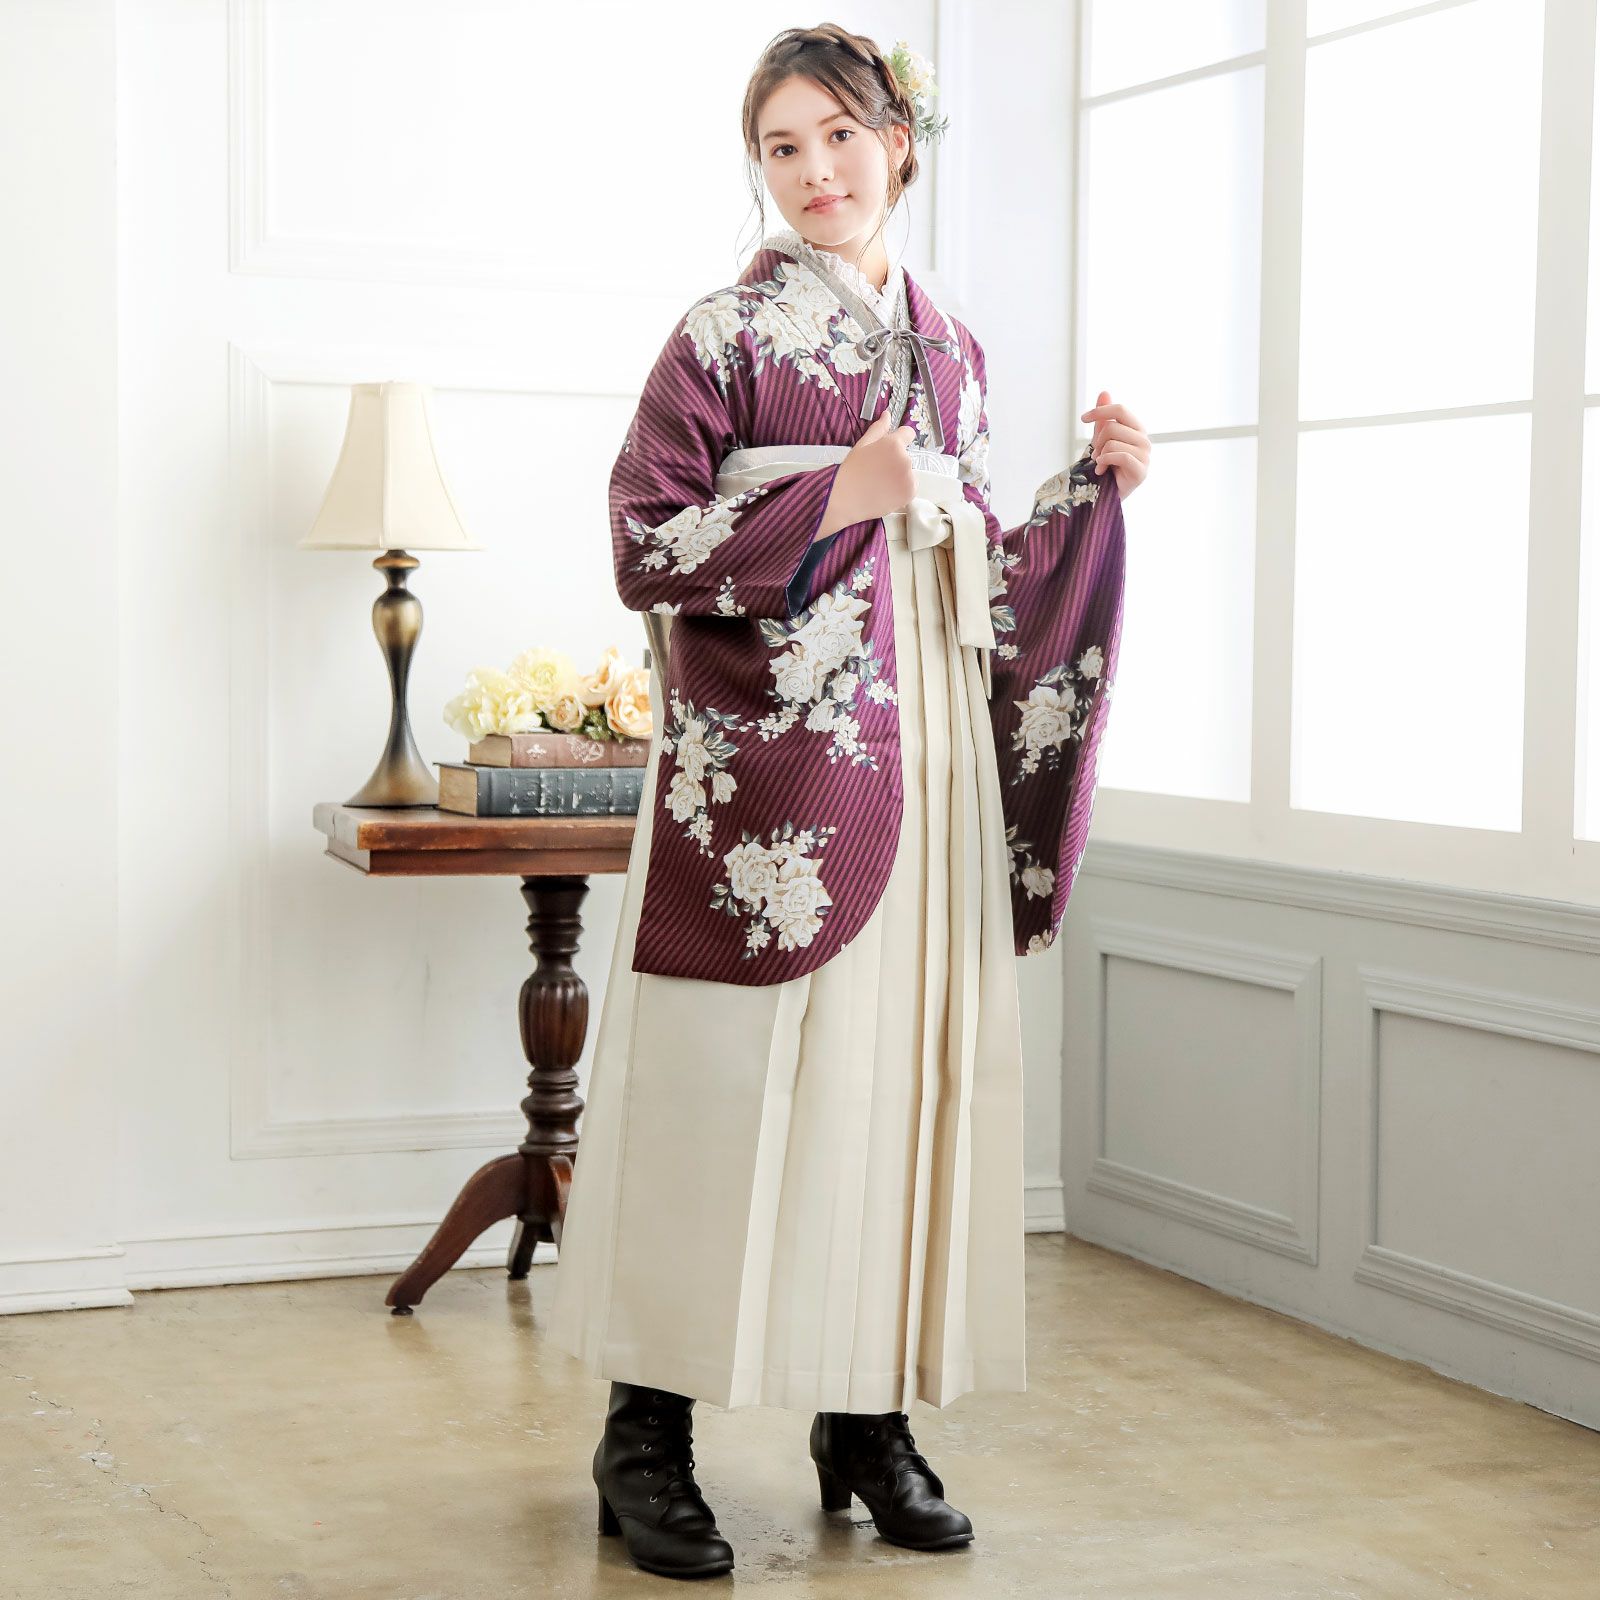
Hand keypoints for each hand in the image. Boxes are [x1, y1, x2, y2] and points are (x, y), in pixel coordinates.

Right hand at [819, 409, 916, 535]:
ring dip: (899, 476)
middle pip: (906, 455)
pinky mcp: (910, 493)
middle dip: (896, 461)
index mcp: (893, 444)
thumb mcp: (863, 445)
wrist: (845, 499)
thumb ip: (878, 429)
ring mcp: (909, 477)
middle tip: (877, 471)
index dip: (900, 440)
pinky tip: (885, 491)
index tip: (890, 450)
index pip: (908, 433)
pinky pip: (910, 487)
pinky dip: (901, 490)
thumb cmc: (851, 470)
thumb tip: (887, 414)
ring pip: (909, 472)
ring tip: (880, 483)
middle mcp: (905, 459)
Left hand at [1080, 391, 1149, 498]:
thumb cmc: (1106, 466)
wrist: (1108, 494)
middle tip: (1095, 454)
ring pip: (1113, 442)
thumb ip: (1104, 418)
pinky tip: (1101, 469)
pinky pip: (1120, 456)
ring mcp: (1145, 456)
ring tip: (1099, 464)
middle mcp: (1144, 440)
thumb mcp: (1102, 439)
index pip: (1120, 410)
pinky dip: (1105, 461)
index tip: (1083, 418)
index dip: (1100, 411)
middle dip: (1097, 441)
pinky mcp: (1141, 471)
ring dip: (1099, 454)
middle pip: (1113, 426)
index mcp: (1137, 429)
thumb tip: (1105, 392)